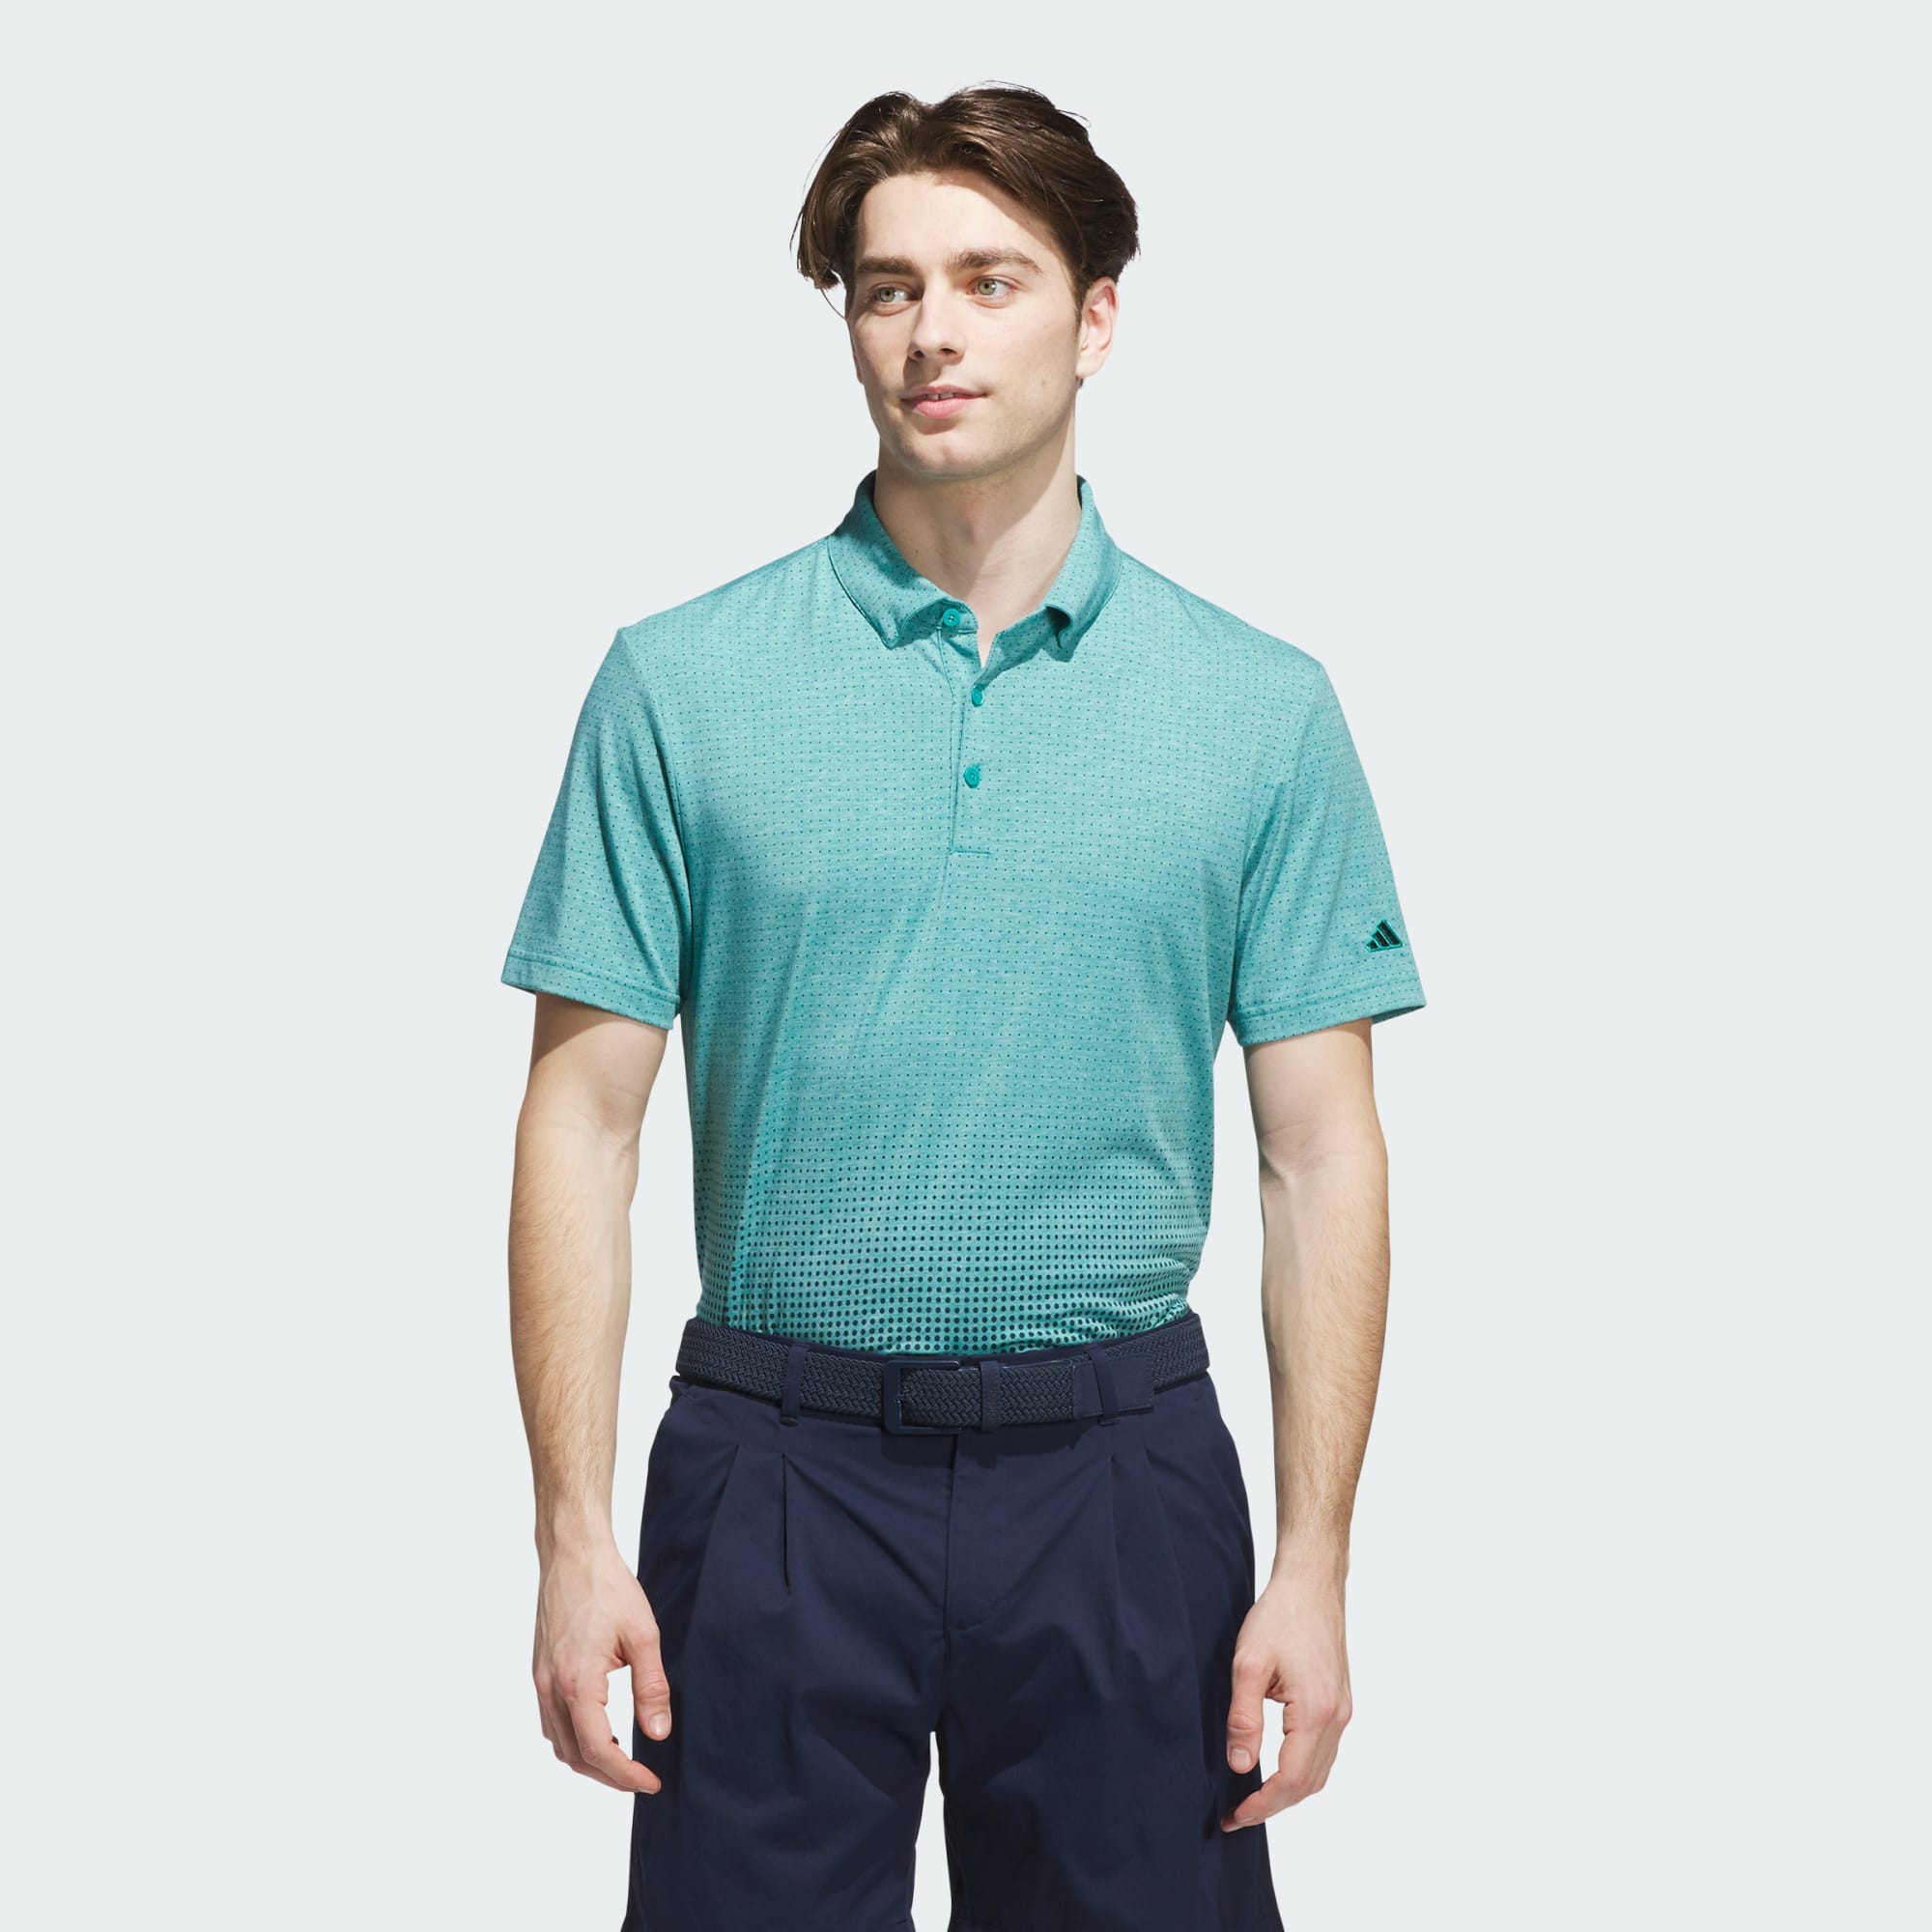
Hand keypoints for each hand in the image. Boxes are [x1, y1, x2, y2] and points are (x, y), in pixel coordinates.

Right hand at [532, 1540, 671, 1792]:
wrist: (572, 1554)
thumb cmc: (608, 1587)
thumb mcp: (642, 1634)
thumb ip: (652, 1687)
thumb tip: (658, 1733)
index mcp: (577, 1682)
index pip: (598, 1750)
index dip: (626, 1776)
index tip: (652, 1783)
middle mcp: (552, 1688)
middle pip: (575, 1756)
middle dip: (609, 1776)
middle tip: (642, 1778)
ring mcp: (541, 1681)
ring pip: (559, 1743)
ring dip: (589, 1761)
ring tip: (624, 1762)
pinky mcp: (540, 1672)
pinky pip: (551, 1723)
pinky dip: (573, 1740)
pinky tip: (598, 1733)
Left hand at [1219, 1566, 1352, 1830]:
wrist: (1312, 1584)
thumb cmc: (1279, 1616)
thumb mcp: (1248, 1664)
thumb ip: (1243, 1718)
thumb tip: (1239, 1766)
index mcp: (1316, 1712)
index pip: (1292, 1780)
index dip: (1262, 1805)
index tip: (1234, 1816)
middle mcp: (1336, 1717)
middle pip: (1309, 1784)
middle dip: (1273, 1805)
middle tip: (1237, 1813)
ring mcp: (1342, 1711)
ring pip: (1320, 1771)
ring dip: (1288, 1791)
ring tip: (1252, 1797)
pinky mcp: (1340, 1702)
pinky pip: (1324, 1751)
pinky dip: (1301, 1770)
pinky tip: (1276, 1767)